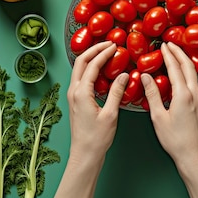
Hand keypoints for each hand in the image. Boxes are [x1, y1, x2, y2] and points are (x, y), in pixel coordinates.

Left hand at [67, 41, 127, 165]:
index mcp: (81, 92)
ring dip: (91, 58)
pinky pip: (81, 78)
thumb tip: (124, 75)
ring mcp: (73, 96)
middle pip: (81, 61)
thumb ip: (116, 92)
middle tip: (108, 43)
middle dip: (94, 49)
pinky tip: (101, 70)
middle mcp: (73, 91)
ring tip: (105, 52)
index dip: (104, 53)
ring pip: (79, 69)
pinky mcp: (76, 101)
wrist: (85, 155)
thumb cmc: (97, 138)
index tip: (115, 45)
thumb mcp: (111, 114)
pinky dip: (90, 69)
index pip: (92, 65)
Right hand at [142, 43, 197, 165]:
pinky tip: (180, 76)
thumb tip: (145, 77)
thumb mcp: (158, 117)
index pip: (175, 68)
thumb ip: (152, 94)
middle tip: (170, 43)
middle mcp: (196, 94)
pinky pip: (195, 84)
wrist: (193, 156)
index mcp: (183, 95)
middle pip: (188, 66)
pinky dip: (187, 74)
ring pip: (193, 74)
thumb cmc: (174, 140)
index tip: (163, 45)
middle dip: (179, 52)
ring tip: (175, 55)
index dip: (169, 55)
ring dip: (184, 62)